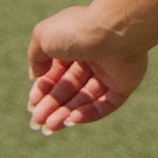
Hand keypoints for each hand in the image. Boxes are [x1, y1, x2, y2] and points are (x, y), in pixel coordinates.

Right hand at [27, 6, 147, 133]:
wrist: (113, 31)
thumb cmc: (75, 31)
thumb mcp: (43, 37)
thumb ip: (36, 56)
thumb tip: (36, 75)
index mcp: (76, 43)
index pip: (57, 72)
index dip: (43, 89)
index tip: (32, 104)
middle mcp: (94, 57)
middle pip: (70, 87)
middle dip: (52, 105)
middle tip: (37, 122)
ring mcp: (111, 71)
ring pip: (86, 98)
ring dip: (66, 113)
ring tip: (50, 126)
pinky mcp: (125, 84)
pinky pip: (107, 104)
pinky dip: (89, 114)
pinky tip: (72, 120)